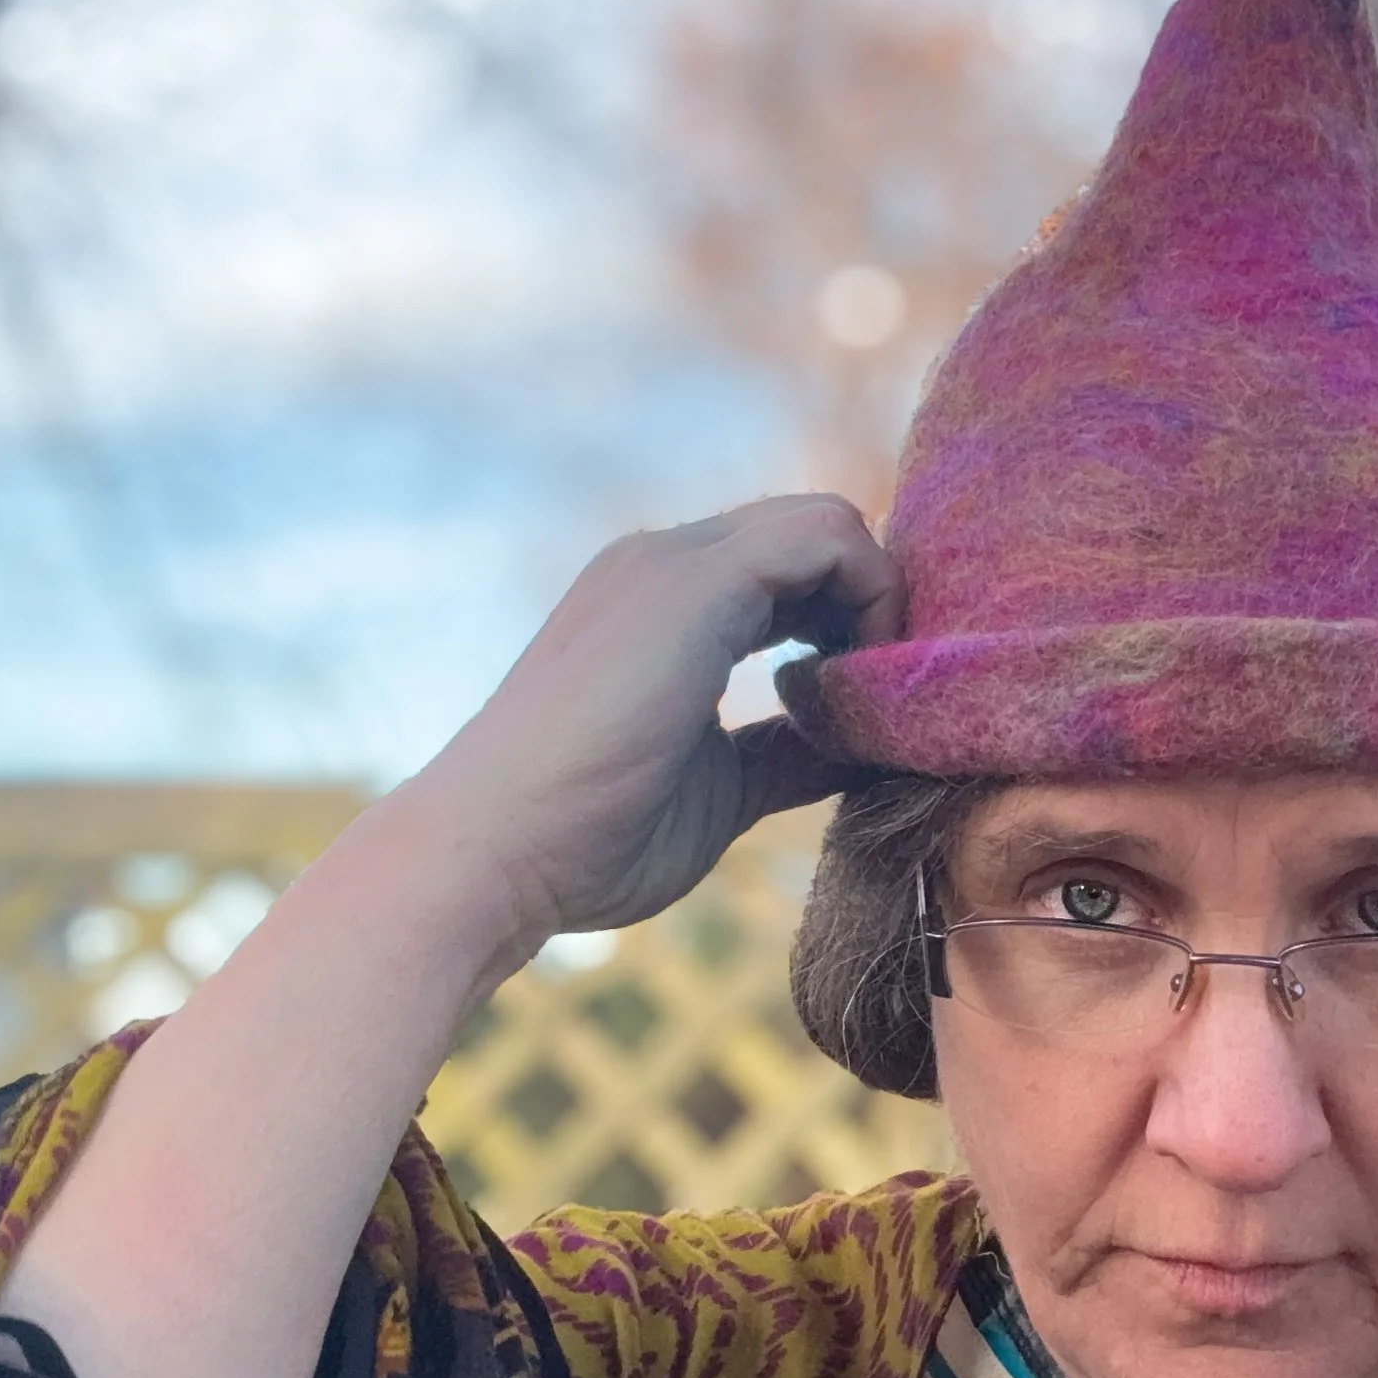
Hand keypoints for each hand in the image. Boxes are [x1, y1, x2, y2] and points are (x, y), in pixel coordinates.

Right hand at [400, 494, 900, 957]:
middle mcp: (665, 564)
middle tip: (884, 702)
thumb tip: (860, 743)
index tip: (866, 709)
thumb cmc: (589, 841)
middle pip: (818, 533)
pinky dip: (871, 599)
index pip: (792, 567)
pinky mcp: (692, 584)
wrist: (493, 856)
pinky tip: (849, 687)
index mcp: (663, 605)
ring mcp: (673, 564)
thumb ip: (787, 752)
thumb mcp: (723, 786)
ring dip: (879, 602)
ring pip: (829, 521)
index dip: (852, 622)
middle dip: (875, 607)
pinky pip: (827, 536)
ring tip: (869, 698)